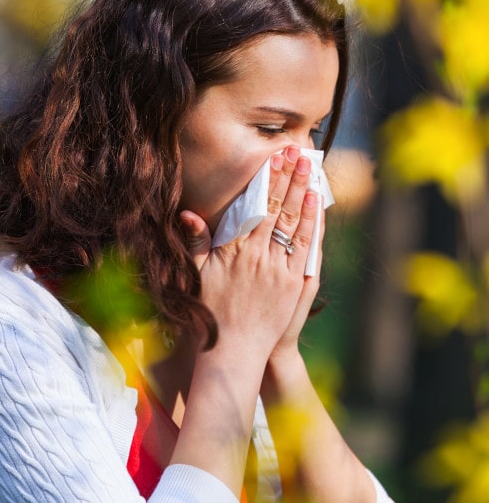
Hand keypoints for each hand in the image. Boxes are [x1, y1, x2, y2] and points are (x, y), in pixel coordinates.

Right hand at [179, 146, 318, 357]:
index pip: (254, 206)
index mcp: (234, 250)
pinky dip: (311, 223)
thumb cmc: (211, 311)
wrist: (234, 351)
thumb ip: (196, 242)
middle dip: (288, 178)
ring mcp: (279, 269)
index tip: (274, 159)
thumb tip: (189, 214)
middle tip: (297, 153)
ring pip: (294, 223)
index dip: (266, 180)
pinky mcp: (294, 284)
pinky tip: (315, 204)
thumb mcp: (197, 275)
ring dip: (303, 193)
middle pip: (277, 208)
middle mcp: (258, 255)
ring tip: (309, 169)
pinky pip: (305, 247)